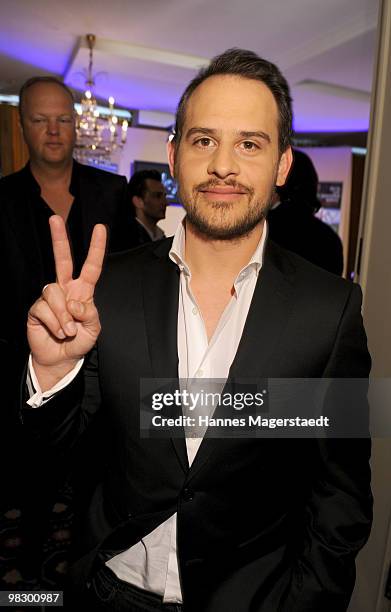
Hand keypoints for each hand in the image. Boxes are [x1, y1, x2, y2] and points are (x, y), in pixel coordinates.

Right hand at [27, 215, 106, 388]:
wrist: (61, 359)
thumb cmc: (80, 341)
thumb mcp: (94, 329)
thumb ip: (89, 314)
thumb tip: (74, 302)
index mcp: (83, 291)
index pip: (91, 266)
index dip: (96, 248)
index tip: (100, 228)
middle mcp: (65, 289)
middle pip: (61, 260)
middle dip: (59, 239)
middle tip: (55, 219)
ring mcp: (50, 298)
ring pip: (54, 292)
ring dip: (64, 315)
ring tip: (68, 331)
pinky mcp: (36, 308)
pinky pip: (44, 308)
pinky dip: (55, 322)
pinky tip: (57, 331)